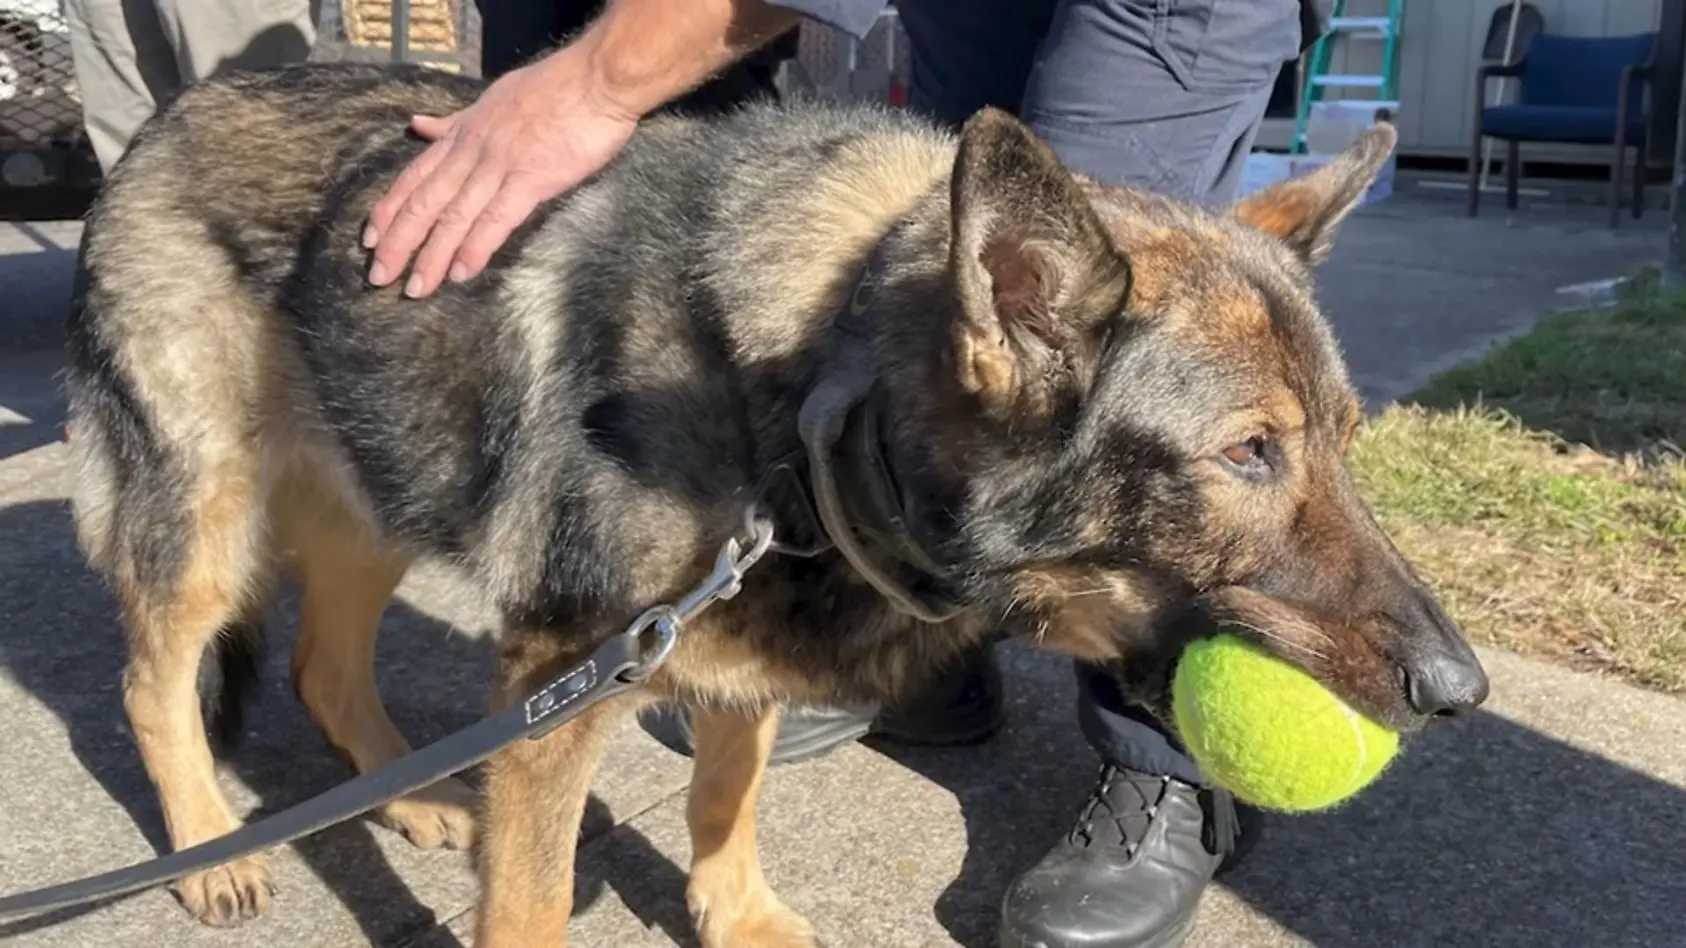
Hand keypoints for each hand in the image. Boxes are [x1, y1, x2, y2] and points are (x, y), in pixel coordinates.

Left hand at [364, 55, 639, 298]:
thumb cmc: (554, 87)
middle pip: (424, 202)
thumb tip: (418, 125)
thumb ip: (455, 120)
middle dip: (398, 243)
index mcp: (464, 133)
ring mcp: (499, 164)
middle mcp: (472, 150)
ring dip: (431, 256)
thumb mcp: (492, 99)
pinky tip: (461, 273)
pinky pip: (496, 219)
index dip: (389, 209)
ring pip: (454, 216)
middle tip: (379, 277)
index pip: (415, 175)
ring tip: (415, 289)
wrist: (596, 79)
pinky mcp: (532, 179)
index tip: (370, 239)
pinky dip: (475, 248)